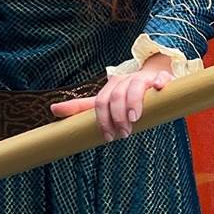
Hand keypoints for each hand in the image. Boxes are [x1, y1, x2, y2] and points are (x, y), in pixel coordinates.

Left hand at [50, 62, 173, 141]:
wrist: (151, 77)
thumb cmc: (125, 94)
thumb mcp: (104, 100)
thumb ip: (81, 107)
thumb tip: (52, 109)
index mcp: (110, 87)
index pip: (100, 102)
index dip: (102, 120)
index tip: (107, 137)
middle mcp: (125, 81)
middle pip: (115, 96)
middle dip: (117, 116)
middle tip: (123, 134)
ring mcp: (143, 79)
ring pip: (135, 87)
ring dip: (133, 104)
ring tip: (135, 120)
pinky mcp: (160, 78)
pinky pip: (161, 78)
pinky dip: (160, 83)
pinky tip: (160, 89)